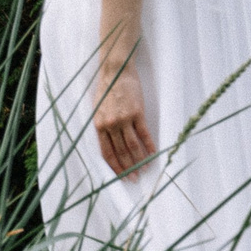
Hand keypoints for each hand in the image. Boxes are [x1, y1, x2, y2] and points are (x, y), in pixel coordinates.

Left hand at [93, 58, 155, 175]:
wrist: (115, 71)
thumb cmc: (106, 90)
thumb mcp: (97, 110)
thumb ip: (102, 127)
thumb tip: (108, 145)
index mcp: (99, 126)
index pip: (106, 153)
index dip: (115, 167)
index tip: (121, 177)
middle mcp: (110, 124)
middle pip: (120, 152)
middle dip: (128, 168)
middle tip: (135, 179)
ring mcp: (124, 119)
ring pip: (132, 145)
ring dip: (139, 160)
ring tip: (145, 169)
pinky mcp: (137, 113)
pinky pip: (144, 133)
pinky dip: (149, 145)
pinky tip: (153, 154)